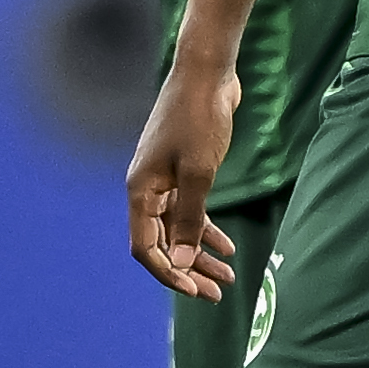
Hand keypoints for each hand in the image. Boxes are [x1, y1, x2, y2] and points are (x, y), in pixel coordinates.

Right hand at [124, 56, 241, 300]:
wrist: (207, 73)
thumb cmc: (199, 118)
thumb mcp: (198, 174)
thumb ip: (188, 221)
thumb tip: (179, 264)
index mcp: (140, 190)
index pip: (145, 247)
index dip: (168, 273)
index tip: (196, 290)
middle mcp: (147, 189)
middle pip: (162, 243)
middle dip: (189, 270)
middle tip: (217, 294)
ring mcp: (164, 179)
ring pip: (178, 229)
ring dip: (200, 254)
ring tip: (228, 277)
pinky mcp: (182, 170)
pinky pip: (189, 211)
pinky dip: (206, 230)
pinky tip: (227, 246)